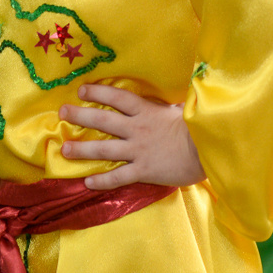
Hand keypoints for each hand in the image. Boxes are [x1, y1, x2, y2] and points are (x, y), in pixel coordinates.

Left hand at [58, 83, 204, 190]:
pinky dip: (102, 181)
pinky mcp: (143, 171)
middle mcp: (138, 129)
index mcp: (147, 111)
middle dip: (81, 115)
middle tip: (62, 112)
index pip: (118, 98)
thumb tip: (174, 94)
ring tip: (65, 150)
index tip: (82, 89)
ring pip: (105, 149)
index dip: (98, 92)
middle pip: (104, 120)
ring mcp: (139, 151)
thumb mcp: (183, 109)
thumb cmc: (200, 128)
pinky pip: (118, 177)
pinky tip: (88, 183)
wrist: (209, 150)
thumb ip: (171, 104)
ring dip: (83, 150)